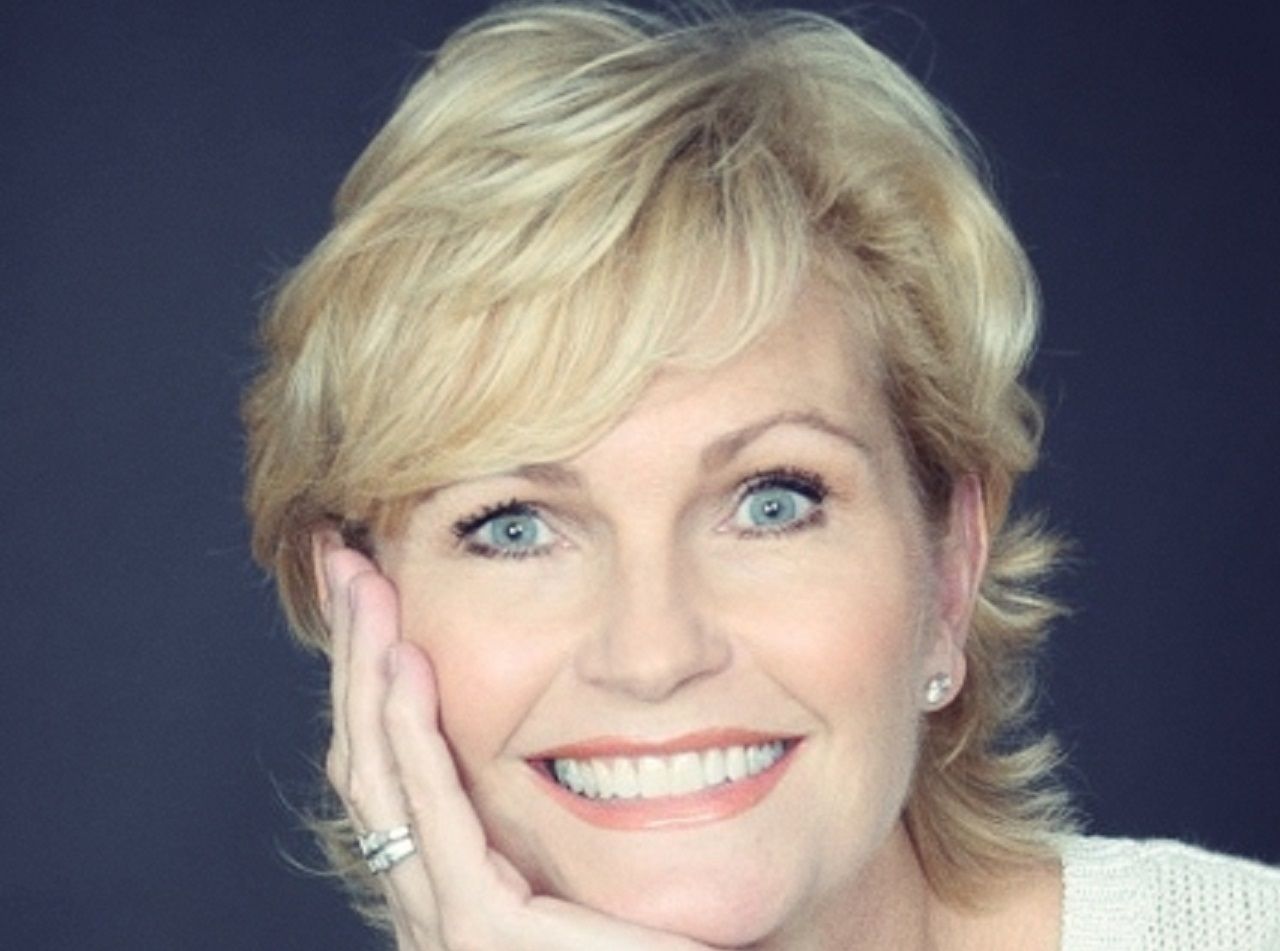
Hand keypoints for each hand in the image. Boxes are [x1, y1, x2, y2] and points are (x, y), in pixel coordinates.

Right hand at [320, 539, 712, 949]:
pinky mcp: (481, 931)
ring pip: (381, 773)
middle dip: (354, 653)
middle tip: (343, 560)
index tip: (375, 590)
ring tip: (364, 585)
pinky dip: (411, 732)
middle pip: (369, 755)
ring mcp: (444, 919)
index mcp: (452, 876)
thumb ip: (552, 808)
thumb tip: (571, 717)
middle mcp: (430, 897)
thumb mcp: (590, 858)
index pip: (393, 761)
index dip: (373, 675)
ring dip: (368, 671)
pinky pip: (431, 811)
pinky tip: (406, 663)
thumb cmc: (655, 942)